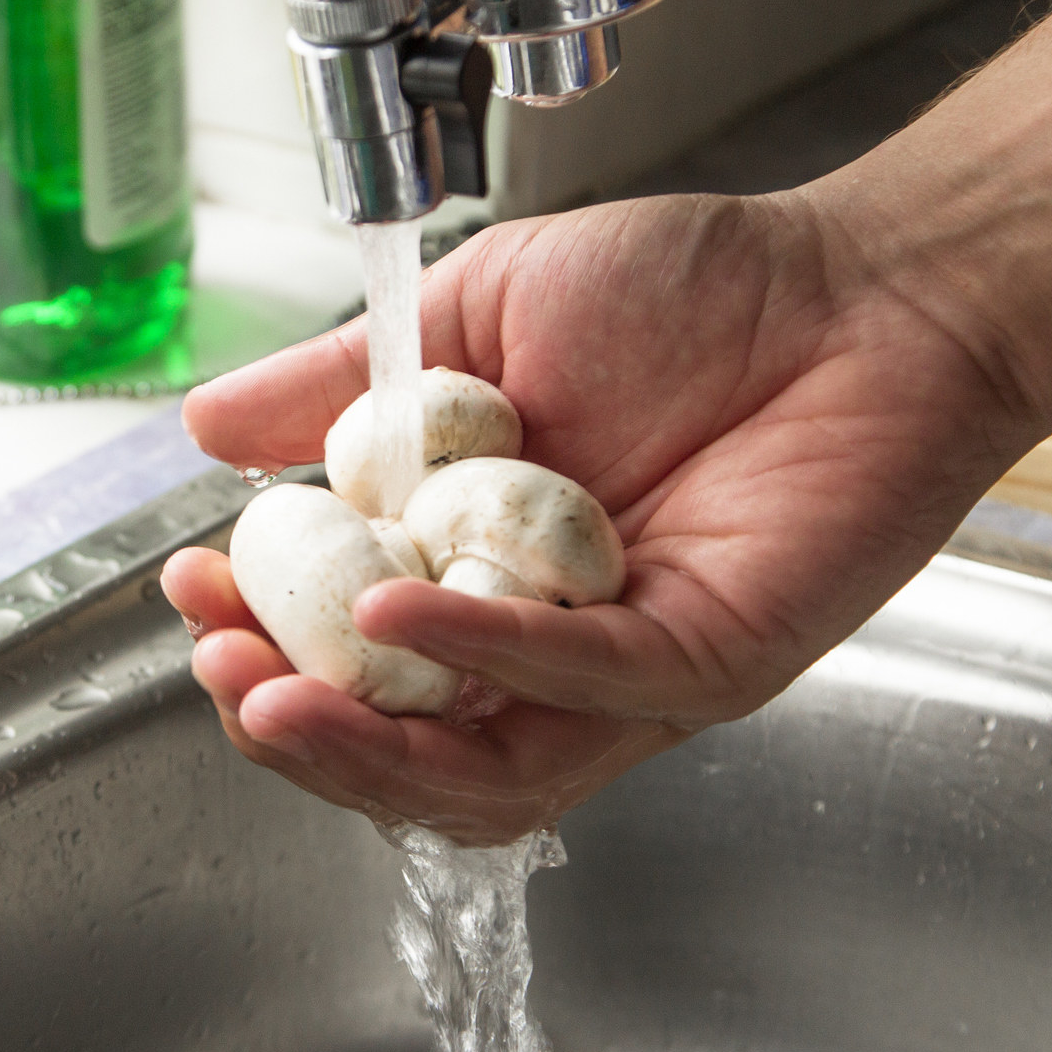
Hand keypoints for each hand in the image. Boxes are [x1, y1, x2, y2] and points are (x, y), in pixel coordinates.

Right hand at [163, 191, 1048, 844]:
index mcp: (476, 567)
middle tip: (217, 668)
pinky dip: (483, 654)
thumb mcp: (473, 319)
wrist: (861, 285)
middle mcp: (543, 640)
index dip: (260, 637)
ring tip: (272, 694)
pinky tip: (399, 610)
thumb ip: (344, 382)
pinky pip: (581, 687)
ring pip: (480, 766)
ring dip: (364, 743)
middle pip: (400, 741)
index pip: (347, 650)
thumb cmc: (690, 294)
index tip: (190, 588)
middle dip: (291, 722)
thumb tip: (207, 429)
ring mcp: (624, 666)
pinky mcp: (707, 659)